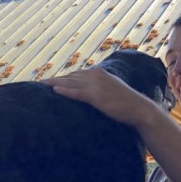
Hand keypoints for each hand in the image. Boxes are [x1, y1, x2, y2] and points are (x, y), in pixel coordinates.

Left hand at [43, 67, 160, 129]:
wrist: (138, 108)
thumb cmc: (126, 103)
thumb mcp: (111, 90)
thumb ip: (99, 88)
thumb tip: (89, 92)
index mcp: (99, 73)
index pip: (77, 74)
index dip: (64, 78)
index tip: (52, 81)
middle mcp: (96, 75)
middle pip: (71, 76)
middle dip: (56, 79)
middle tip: (42, 82)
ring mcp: (96, 85)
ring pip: (71, 82)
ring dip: (55, 84)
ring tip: (43, 85)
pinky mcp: (96, 96)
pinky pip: (77, 92)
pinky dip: (65, 91)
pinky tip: (55, 91)